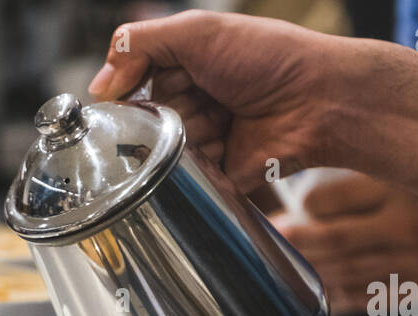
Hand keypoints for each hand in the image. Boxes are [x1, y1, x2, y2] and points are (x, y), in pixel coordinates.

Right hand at [87, 11, 344, 192]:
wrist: (319, 102)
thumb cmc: (270, 58)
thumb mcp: (198, 31)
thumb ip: (139, 45)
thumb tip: (98, 85)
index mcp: (184, 66)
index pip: (133, 84)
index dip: (136, 88)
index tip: (155, 85)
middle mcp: (191, 103)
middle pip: (146, 121)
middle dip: (168, 114)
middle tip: (204, 99)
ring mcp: (204, 141)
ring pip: (164, 153)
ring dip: (188, 140)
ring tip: (223, 123)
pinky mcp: (216, 175)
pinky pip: (187, 182)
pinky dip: (198, 169)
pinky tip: (223, 149)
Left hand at [274, 172, 417, 314]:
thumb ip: (382, 155)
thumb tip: (323, 177)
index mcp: (404, 186)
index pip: (327, 199)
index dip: (299, 206)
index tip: (284, 206)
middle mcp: (406, 228)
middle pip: (329, 241)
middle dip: (294, 243)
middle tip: (271, 239)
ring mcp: (416, 263)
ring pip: (344, 274)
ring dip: (310, 273)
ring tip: (282, 267)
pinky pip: (371, 298)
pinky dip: (340, 299)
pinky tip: (317, 298)